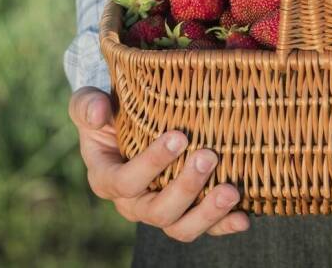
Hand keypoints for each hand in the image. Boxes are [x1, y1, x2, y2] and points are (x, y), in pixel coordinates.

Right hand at [69, 86, 248, 241]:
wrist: (132, 123)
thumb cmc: (110, 113)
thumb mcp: (89, 103)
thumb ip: (87, 105)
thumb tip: (99, 114)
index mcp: (108, 179)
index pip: (126, 181)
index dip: (152, 163)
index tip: (178, 137)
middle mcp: (134, 204)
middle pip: (158, 211)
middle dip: (185, 187)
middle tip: (208, 156)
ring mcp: (163, 211)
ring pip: (181, 228)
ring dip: (208, 213)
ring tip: (231, 191)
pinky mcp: (188, 213)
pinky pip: (206, 228)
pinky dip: (225, 225)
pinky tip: (244, 217)